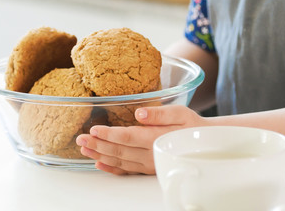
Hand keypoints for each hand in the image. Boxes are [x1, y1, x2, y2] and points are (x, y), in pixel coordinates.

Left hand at [76, 105, 204, 174]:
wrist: (204, 144)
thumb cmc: (192, 126)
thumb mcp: (181, 114)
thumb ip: (160, 114)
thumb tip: (140, 113)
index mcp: (157, 138)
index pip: (128, 137)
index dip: (109, 134)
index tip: (94, 130)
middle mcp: (151, 154)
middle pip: (119, 150)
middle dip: (98, 145)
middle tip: (80, 140)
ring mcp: (149, 164)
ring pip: (120, 161)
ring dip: (100, 155)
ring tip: (84, 149)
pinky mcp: (148, 168)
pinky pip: (126, 170)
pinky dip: (111, 168)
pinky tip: (99, 164)